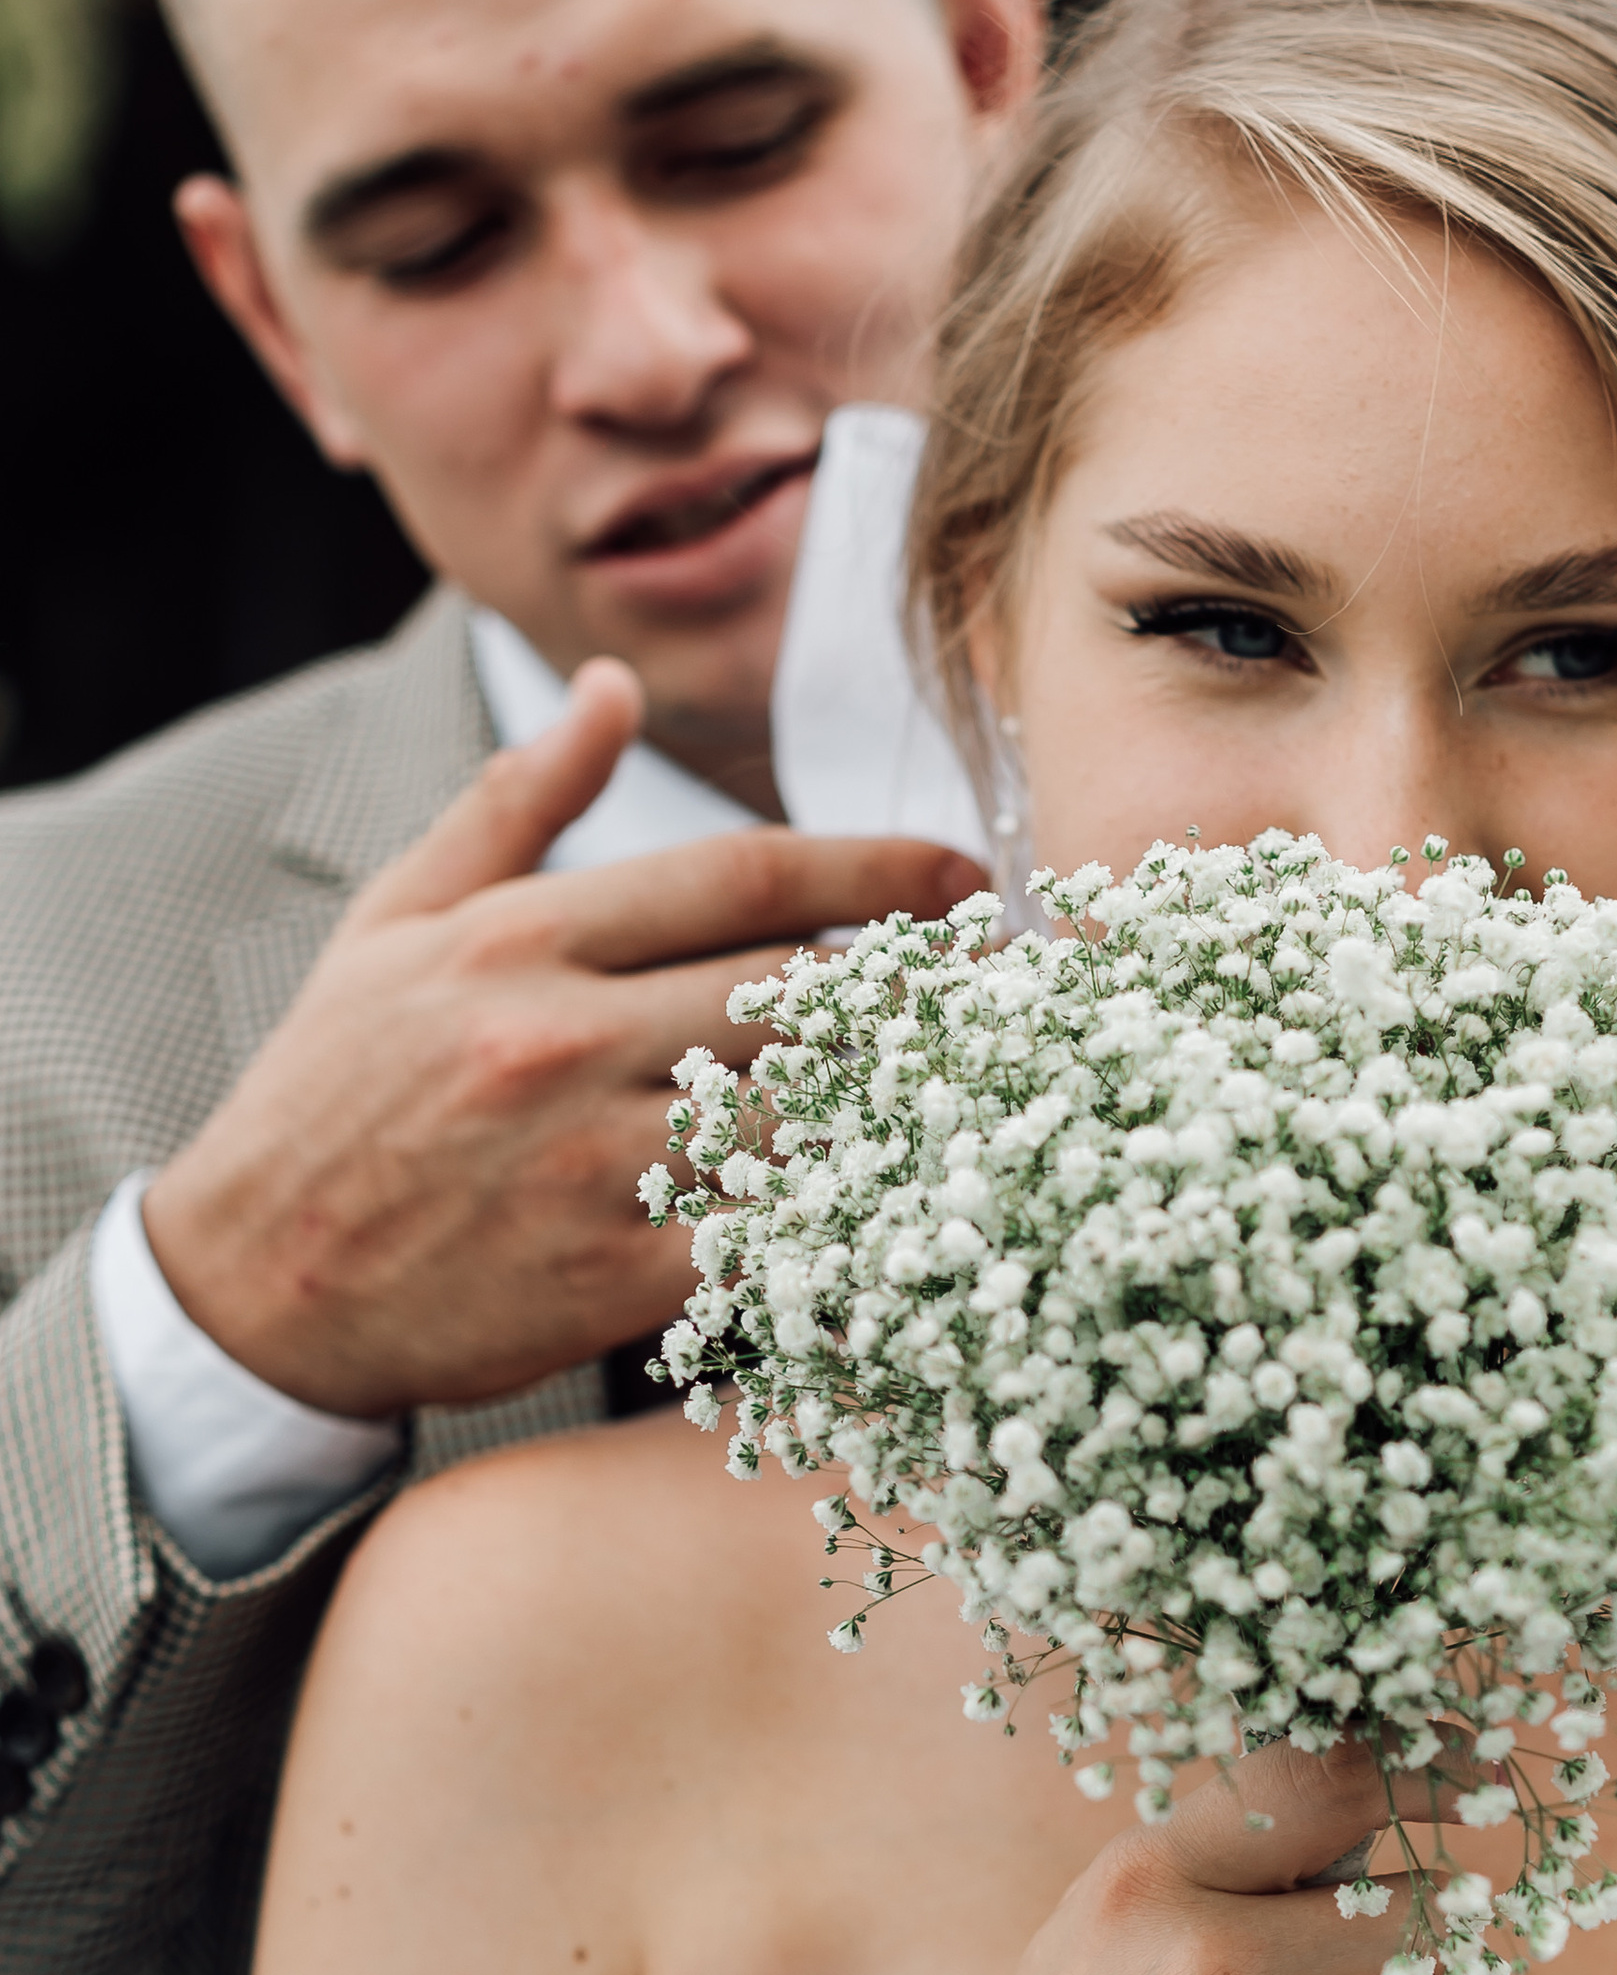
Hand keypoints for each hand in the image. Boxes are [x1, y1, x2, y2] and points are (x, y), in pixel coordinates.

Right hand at [145, 657, 984, 1415]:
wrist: (256, 1285)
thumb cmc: (334, 1095)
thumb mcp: (399, 922)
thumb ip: (519, 801)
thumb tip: (613, 689)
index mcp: (518, 938)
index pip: (741, 879)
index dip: (876, 874)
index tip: (961, 881)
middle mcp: (557, 1036)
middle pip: (797, 991)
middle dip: (917, 988)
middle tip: (1002, 988)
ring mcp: (588, 1161)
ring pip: (801, 1109)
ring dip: (901, 1099)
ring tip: (985, 1086)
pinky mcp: (612, 1277)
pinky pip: (774, 1235)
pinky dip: (851, 1218)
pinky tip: (915, 1203)